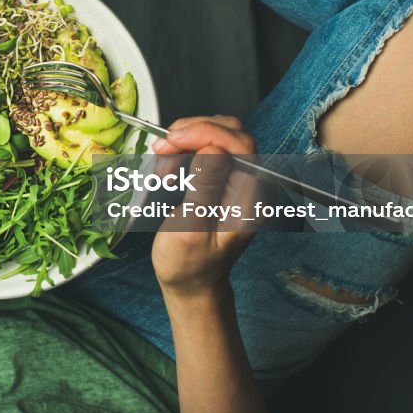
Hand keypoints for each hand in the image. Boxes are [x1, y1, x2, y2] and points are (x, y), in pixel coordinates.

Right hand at [150, 116, 261, 299]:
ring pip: (215, 134)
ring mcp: (236, 178)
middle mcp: (249, 184)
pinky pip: (205, 145)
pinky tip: (167, 167)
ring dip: (183, 141)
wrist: (190, 280)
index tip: (173, 141)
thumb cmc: (189, 264)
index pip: (240, 145)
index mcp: (250, 199)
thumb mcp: (191, 229)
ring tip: (163, 167)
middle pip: (230, 132)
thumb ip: (204, 188)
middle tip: (162, 150)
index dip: (206, 133)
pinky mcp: (222, 175)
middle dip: (192, 133)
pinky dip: (182, 149)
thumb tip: (213, 150)